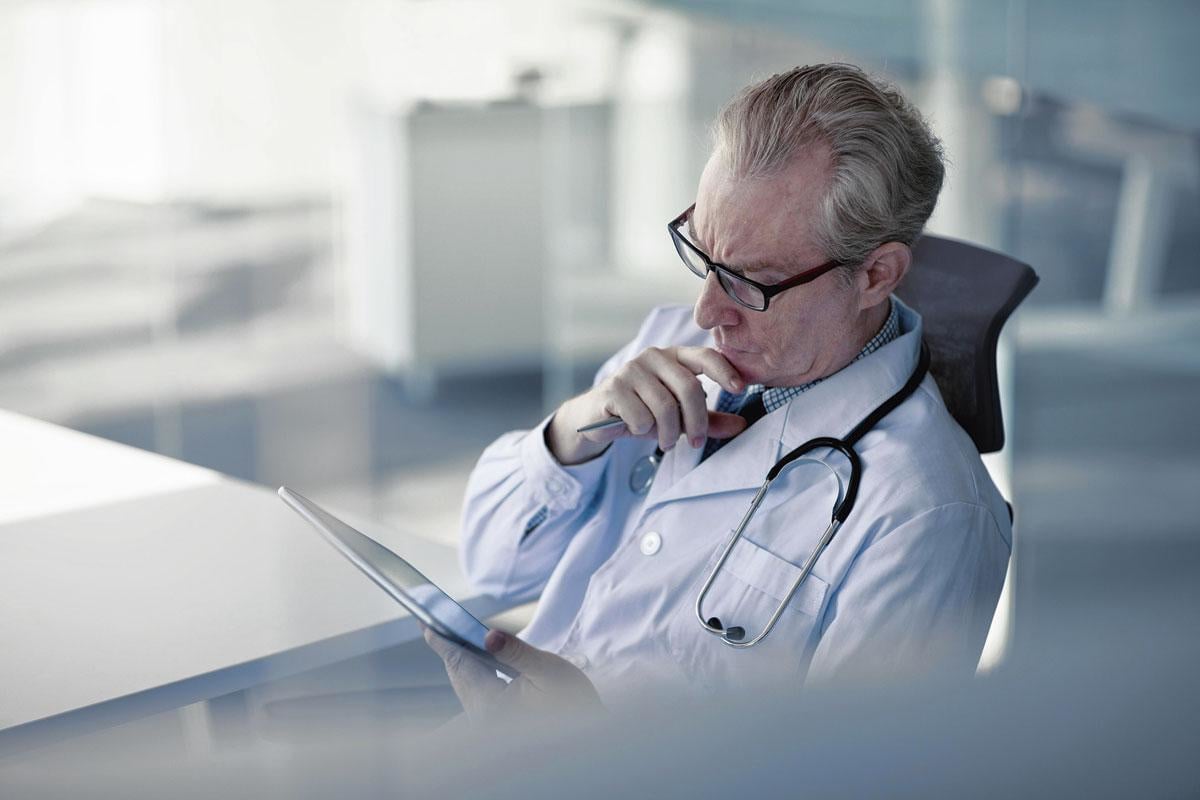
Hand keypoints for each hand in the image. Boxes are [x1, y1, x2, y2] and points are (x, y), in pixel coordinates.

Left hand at [424, 628, 603, 723]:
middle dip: (447, 647)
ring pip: (465, 683)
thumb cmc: (573, 704)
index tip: (425, 621)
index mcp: (492, 707)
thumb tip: (488, 635)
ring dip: (458, 659)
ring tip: (448, 634)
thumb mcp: (549, 671)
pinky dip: (471, 670)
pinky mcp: (496, 722)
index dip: (442, 640)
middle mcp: (484, 718)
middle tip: (431, 620)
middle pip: (459, 674)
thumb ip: (516, 651)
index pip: (460, 664)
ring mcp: (489, 722)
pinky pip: (475, 690)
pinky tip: (472, 657)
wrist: (589, 734)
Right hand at [546, 346, 749, 464]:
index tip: (740, 388)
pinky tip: (636, 429)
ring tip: (665, 441)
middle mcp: (653, 357)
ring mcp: (631, 370)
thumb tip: (741, 425)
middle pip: (688, 388)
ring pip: (665, 406)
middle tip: (694, 442)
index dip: (724, 370)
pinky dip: (642, 430)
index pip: (704, 356)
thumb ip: (708, 419)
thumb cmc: (641, 411)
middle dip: (696, 421)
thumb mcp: (678, 417)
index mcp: (673, 357)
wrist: (596, 417)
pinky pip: (641, 416)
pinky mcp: (613, 388)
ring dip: (668, 432)